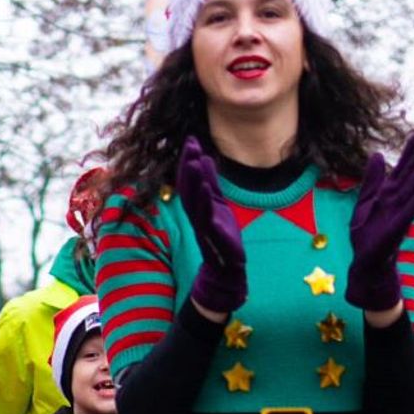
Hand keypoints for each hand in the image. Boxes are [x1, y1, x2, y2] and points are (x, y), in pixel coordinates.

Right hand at [175, 137, 246, 315]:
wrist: (225, 273)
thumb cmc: (222, 239)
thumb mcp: (217, 206)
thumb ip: (211, 185)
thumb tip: (205, 159)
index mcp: (200, 208)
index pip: (191, 182)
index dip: (189, 161)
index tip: (191, 140)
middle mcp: (199, 217)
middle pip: (190, 190)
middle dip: (189, 167)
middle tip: (190, 145)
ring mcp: (206, 230)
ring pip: (196, 205)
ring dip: (195, 184)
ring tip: (196, 163)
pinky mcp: (215, 242)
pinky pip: (208, 223)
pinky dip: (206, 208)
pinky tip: (206, 191)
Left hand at [344, 131, 413, 312]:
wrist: (366, 262)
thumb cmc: (366, 234)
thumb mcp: (365, 203)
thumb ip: (372, 181)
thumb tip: (378, 155)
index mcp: (387, 194)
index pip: (401, 169)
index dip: (409, 153)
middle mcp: (396, 201)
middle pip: (410, 176)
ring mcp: (398, 214)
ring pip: (412, 191)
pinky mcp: (397, 228)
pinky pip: (410, 212)